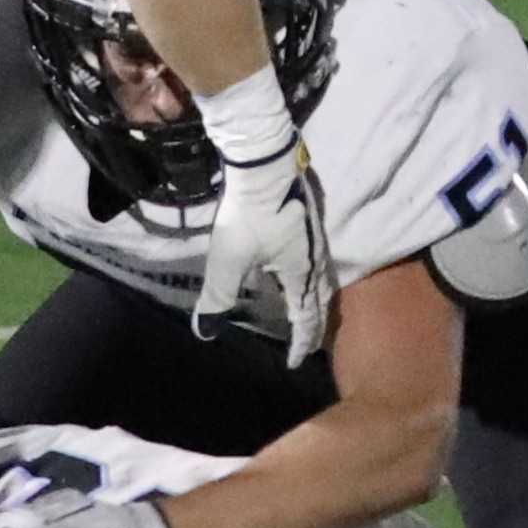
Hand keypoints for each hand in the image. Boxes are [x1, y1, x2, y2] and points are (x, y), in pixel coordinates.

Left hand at [197, 137, 335, 368]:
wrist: (264, 164)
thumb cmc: (249, 215)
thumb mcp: (228, 260)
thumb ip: (217, 298)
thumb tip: (205, 332)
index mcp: (300, 274)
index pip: (306, 319)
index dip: (300, 343)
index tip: (294, 363)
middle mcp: (315, 261)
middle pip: (321, 302)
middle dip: (315, 328)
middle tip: (308, 346)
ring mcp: (314, 240)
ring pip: (322, 282)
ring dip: (316, 305)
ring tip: (308, 317)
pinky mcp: (308, 224)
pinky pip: (316, 265)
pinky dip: (311, 283)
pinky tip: (296, 276)